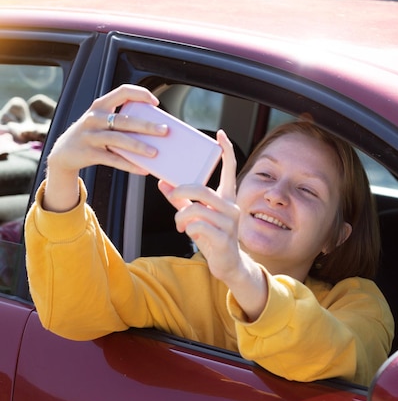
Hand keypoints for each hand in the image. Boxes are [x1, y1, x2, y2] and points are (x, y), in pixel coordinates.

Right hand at [43, 85, 167, 211]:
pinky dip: (129, 165)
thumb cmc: (92, 135)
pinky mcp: (89, 153)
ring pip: (118, 140)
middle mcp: (94, 118)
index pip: (122, 92)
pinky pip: (112, 160)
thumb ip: (122, 120)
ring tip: (155, 152)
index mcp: (100, 106)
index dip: (140, 94)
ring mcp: (90, 136)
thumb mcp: (102, 122)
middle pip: (124, 120)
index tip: (156, 102)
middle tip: (165, 130)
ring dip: (138, 146)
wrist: (64, 153)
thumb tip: (155, 129)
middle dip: (146, 125)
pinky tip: (143, 169)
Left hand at [159, 130, 267, 320]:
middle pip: (202, 189)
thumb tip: (162, 184)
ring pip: (196, 209)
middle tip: (172, 197)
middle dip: (180, 191)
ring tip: (180, 225)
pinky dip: (187, 228)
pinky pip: (198, 226)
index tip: (220, 135)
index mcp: (227, 198)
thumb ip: (182, 201)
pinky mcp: (224, 238)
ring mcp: (229, 223)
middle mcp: (231, 207)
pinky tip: (189, 233)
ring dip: (181, 217)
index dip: (226, 152)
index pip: (230, 170)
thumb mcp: (197, 217)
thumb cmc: (213, 238)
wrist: (228, 265)